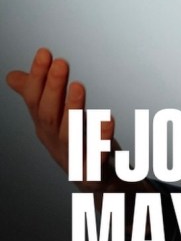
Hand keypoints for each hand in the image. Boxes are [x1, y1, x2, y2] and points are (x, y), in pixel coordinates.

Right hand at [6, 47, 116, 193]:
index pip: (36, 101)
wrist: (105, 188)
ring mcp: (75, 162)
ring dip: (73, 111)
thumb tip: (12, 75)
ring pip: (71, 138)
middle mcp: (56, 145)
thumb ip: (38, 97)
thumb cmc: (81, 148)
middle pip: (50, 117)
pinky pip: (97, 160)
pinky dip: (101, 141)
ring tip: (79, 86)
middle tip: (61, 62)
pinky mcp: (96, 177)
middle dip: (54, 89)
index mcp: (47, 129)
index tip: (45, 52)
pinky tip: (108, 121)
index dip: (38, 78)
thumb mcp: (58, 120)